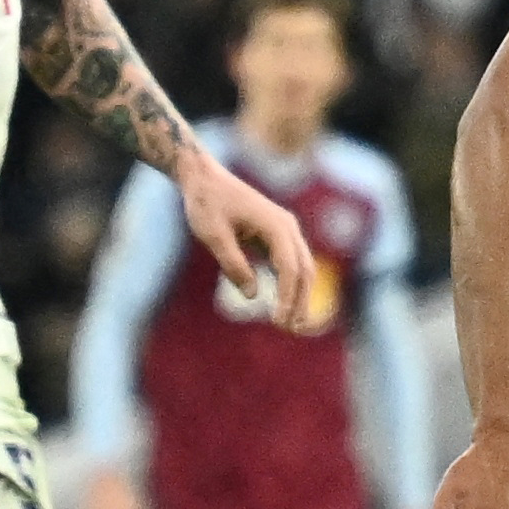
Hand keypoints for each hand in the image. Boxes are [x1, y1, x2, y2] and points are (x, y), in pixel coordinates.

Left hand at [176, 154, 320, 322]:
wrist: (204, 179)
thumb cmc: (206, 204)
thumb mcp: (213, 236)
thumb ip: (233, 264)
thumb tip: (252, 295)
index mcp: (276, 225)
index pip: (290, 268)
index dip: (287, 297)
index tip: (278, 322)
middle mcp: (287, 227)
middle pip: (304, 270)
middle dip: (301, 301)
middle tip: (291, 330)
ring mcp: (284, 230)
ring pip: (302, 268)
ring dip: (299, 296)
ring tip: (291, 324)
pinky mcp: (276, 235)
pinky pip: (290, 263)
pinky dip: (290, 285)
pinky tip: (283, 304)